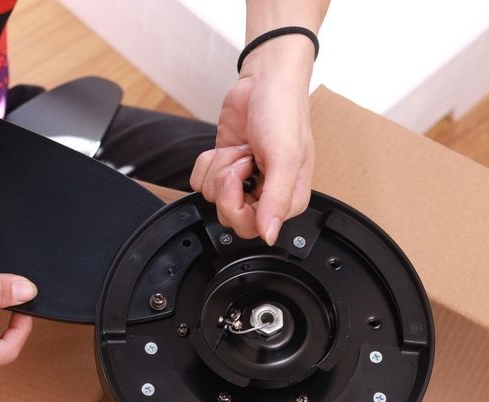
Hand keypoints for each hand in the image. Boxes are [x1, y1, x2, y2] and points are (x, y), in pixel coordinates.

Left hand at [190, 37, 315, 244]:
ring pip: (212, 198)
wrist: (265, 79)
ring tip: (242, 148)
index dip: (239, 206)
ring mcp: (243, 182)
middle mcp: (265, 195)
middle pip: (229, 217)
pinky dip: (207, 162)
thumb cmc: (283, 112)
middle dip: (227, 185)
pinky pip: (200, 182)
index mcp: (288, 200)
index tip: (245, 175)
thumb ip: (277, 199)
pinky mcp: (224, 168)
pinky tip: (226, 147)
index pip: (253, 228)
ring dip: (220, 167)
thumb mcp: (285, 156)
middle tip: (242, 160)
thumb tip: (269, 236)